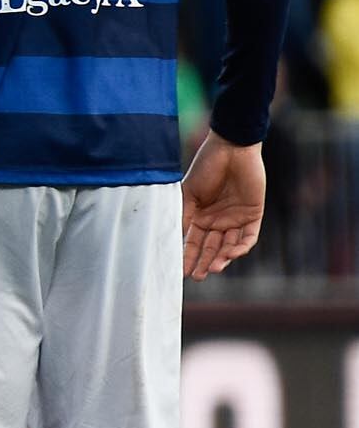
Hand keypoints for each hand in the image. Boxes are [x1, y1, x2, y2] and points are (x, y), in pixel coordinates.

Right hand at [184, 134, 266, 277]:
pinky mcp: (253, 215)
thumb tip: (174, 240)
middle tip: (198, 277)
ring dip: (222, 258)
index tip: (180, 271)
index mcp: (200, 216)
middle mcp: (218, 220)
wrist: (232, 150)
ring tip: (213, 269)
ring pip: (229, 246)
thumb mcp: (188, 194)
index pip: (193, 242)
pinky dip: (241, 247)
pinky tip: (231, 254)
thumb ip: (183, 217)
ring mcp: (236, 218)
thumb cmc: (206, 168)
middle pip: (211, 248)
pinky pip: (248, 237)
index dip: (187, 256)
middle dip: (204, 263)